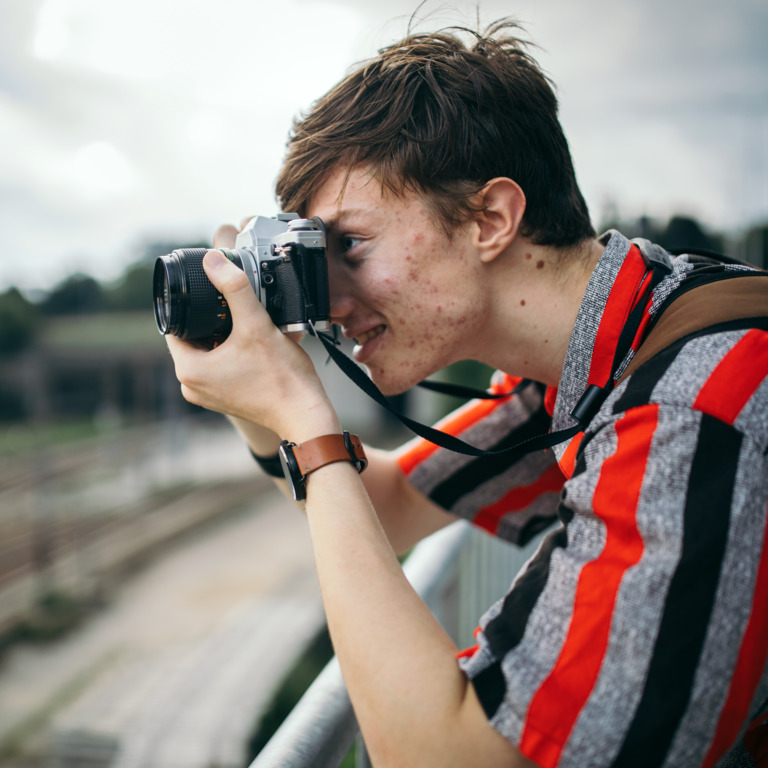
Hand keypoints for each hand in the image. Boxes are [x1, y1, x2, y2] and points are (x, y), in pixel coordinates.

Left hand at [165, 248, 339, 441]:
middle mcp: (190, 387)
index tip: (213, 293)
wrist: (304, 414)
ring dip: (222, 336)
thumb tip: (212, 259)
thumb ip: (234, 288)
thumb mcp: (256, 324)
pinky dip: (230, 353)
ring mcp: (206, 396)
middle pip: (193, 337)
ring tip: (246, 326)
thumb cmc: (282, 378)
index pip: (175, 326)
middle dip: (211, 321)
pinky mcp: (223, 400)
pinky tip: (252, 346)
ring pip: (207, 351)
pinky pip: (219, 367)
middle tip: (235, 309)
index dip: (193, 305)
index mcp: (188, 370)